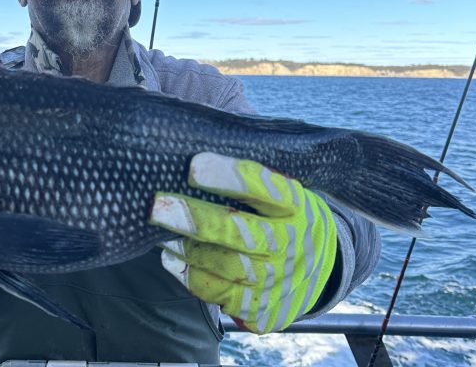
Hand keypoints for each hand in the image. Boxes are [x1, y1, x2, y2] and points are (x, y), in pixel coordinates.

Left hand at [149, 153, 336, 333]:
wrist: (318, 270)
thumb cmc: (282, 219)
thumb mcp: (281, 194)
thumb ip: (247, 184)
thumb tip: (190, 166)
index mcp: (295, 206)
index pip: (263, 188)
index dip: (228, 177)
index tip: (193, 167)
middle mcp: (290, 243)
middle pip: (238, 231)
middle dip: (194, 218)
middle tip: (158, 207)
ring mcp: (278, 279)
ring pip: (224, 265)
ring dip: (186, 249)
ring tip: (160, 235)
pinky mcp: (262, 308)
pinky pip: (219, 293)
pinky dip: (191, 276)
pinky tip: (173, 260)